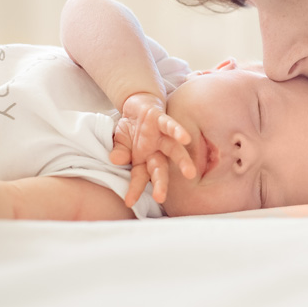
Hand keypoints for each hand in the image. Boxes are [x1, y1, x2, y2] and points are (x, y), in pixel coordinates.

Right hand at [111, 92, 194, 206]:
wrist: (138, 104)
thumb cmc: (130, 127)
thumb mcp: (119, 141)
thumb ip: (119, 151)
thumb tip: (116, 160)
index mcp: (143, 159)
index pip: (139, 177)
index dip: (135, 189)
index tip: (129, 202)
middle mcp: (155, 151)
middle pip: (160, 169)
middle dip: (160, 183)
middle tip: (160, 198)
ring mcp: (160, 136)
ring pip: (173, 150)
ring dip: (182, 161)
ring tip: (191, 173)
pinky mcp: (161, 120)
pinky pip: (169, 125)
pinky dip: (177, 131)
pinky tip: (186, 139)